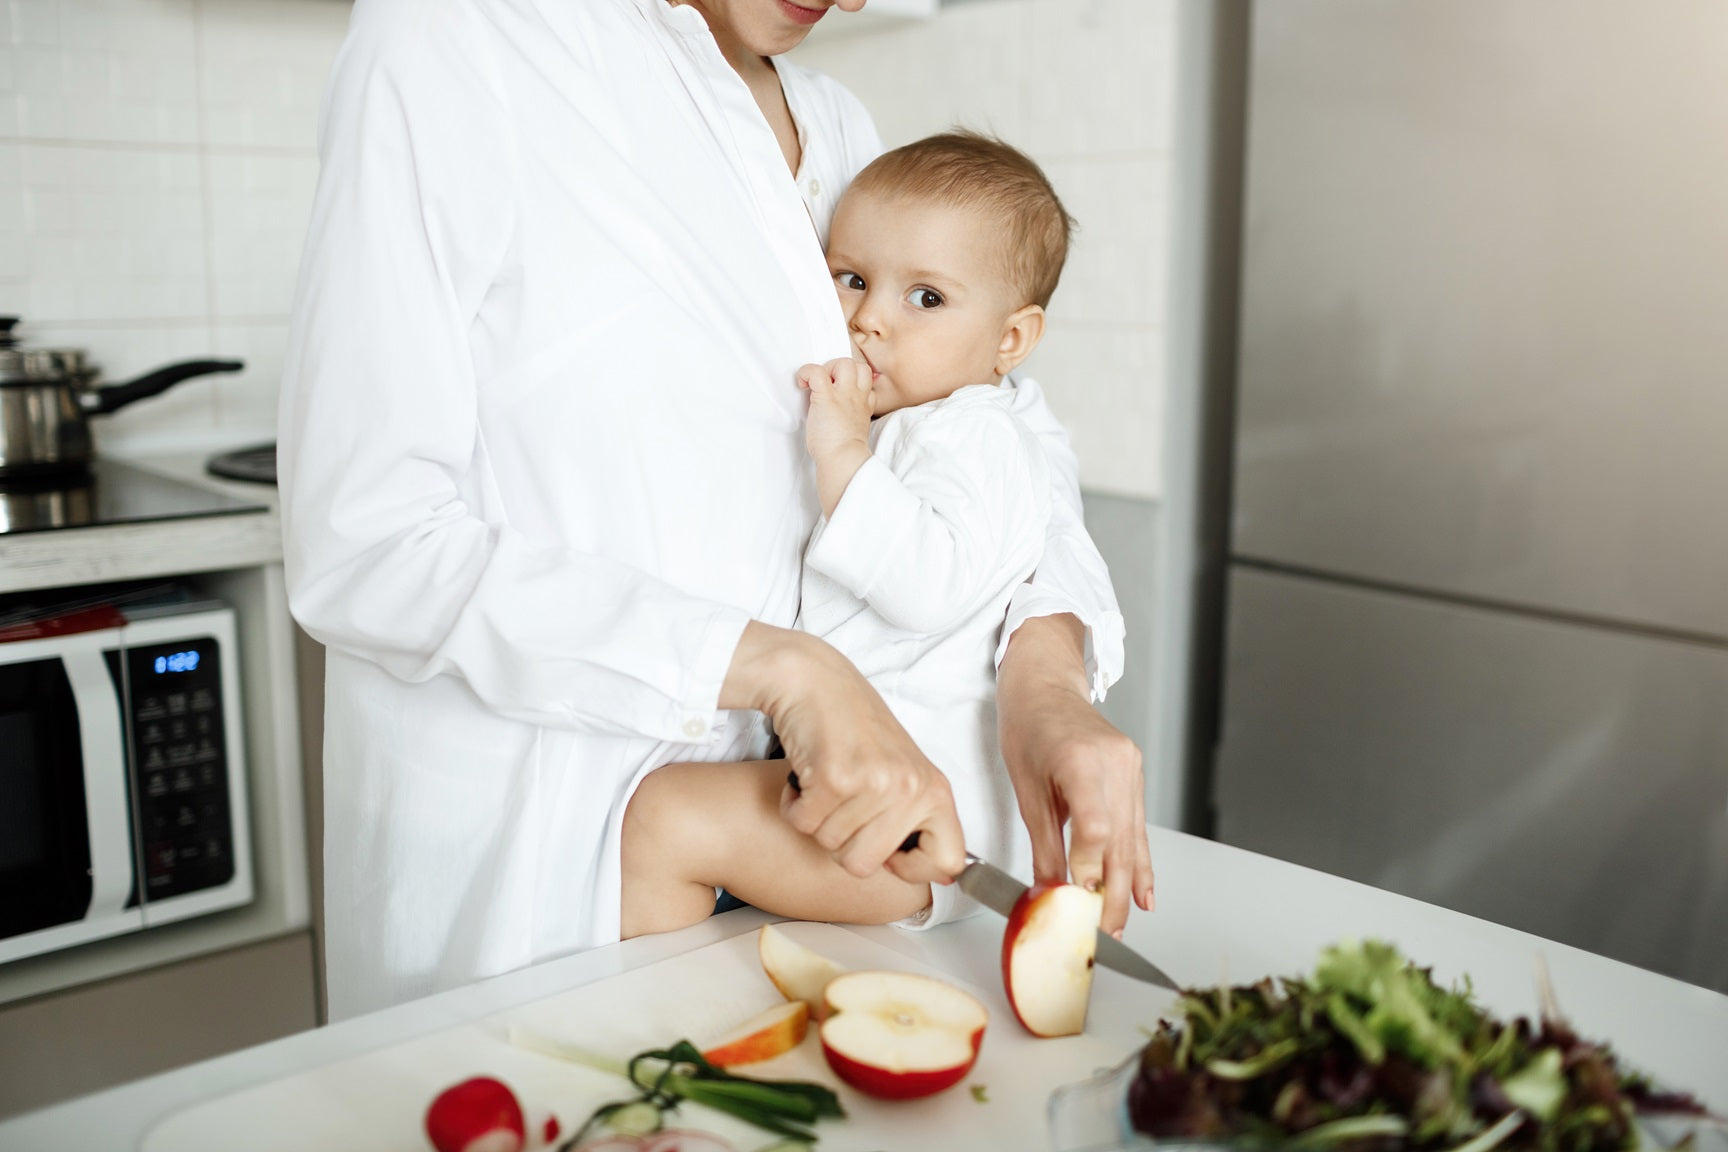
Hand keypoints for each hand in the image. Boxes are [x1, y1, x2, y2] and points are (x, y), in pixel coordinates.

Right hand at [721, 622, 966, 885]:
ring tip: (826, 780)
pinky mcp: (834, 777)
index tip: (888, 848)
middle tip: (842, 802)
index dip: (911, 868)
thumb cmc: (856, 729)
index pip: (946, 863)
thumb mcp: (904, 773)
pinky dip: (794, 805)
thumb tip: (943, 876)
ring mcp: (873, 782)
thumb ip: (917, 820)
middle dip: (841, 842)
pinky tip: (806, 776)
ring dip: (816, 818)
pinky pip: (803, 823)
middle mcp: (911, 787)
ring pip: (830, 846)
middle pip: (864, 865)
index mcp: (935, 790)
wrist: (816, 681)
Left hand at [798, 357, 872, 462]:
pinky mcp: (826, 397)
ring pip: (843, 363)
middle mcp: (856, 396)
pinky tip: (802, 383)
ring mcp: (843, 395)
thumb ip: (850, 417)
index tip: (839, 390)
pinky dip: (806, 372)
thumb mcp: (855, 430)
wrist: (843, 458)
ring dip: (828, 368)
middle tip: (828, 383)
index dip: (853, 380)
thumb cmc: (844, 452)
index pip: (867, 381)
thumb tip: (834, 414)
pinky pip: (816, 372)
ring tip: (818, 383)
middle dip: (841, 368)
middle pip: (859, 366)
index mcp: (863, 405)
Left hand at [997, 614, 1153, 936]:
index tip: (1078, 897)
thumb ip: (1043, 842)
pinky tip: (1145, 894)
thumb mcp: (1025, 787)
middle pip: (1120, 840)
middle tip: (1103, 931)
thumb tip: (1051, 890)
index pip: (1095, 826)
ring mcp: (1130, 769)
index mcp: (1081, 761)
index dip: (1088, 866)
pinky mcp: (1135, 775)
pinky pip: (1138, 826)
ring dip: (1128, 885)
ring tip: (1119, 923)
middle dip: (1113, 892)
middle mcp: (1114, 764)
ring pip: (1133, 838)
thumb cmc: (1027, 728)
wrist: (1046, 688)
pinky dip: (1140, 862)